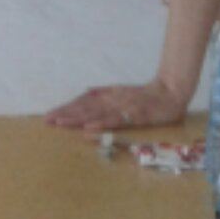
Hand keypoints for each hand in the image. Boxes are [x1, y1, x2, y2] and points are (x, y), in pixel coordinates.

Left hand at [46, 79, 189, 132]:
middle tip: (47, 120)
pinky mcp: (135, 115)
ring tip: (61, 122)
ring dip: (78, 118)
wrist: (172, 92)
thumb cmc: (146, 96)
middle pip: (85, 108)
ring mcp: (123, 107)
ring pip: (96, 113)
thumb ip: (104, 93)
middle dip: (66, 114)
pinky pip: (116, 120)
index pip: (83, 102)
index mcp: (108, 96)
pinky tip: (89, 127)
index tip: (50, 116)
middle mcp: (112, 100)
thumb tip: (85, 91)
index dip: (67, 108)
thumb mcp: (121, 93)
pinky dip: (102, 123)